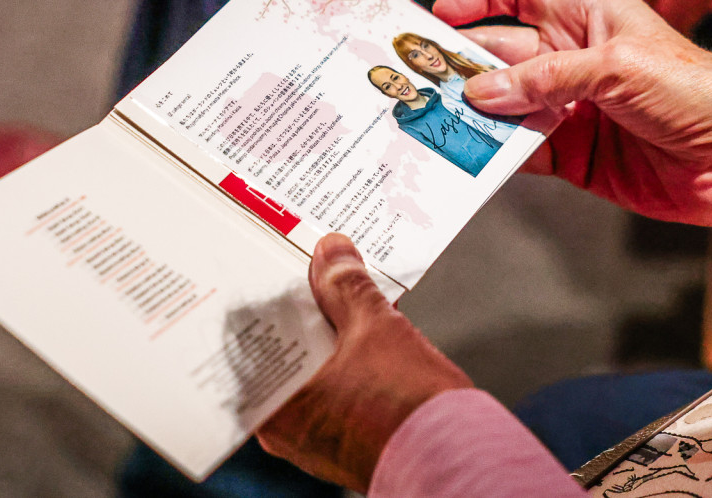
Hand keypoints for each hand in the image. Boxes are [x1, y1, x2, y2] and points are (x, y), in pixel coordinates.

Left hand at [256, 234, 471, 492]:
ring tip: (346, 299)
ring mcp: (318, 439)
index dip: (267, 302)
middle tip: (315, 277)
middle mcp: (287, 431)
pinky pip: (336, 391)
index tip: (278, 271)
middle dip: (302, 315)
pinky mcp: (348, 441)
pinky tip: (366, 336)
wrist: (457, 459)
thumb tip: (331, 253)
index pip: (253, 342)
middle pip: (284, 354)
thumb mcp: (375, 327)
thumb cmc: (410, 411)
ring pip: (312, 372)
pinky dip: (346, 363)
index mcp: (275, 408)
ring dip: (328, 337)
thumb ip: (346, 285)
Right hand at [434, 0, 711, 240]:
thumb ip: (546, 78)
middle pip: (496, 52)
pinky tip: (471, 155)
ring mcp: (565, 106)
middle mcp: (568, 58)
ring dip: (470, 112)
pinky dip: (493, 153)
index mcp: (585, 15)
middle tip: (420, 79)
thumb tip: (481, 92)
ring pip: (500, 104)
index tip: (437, 14)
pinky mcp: (568, 152)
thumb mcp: (619, 67)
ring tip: (434, 120)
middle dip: (458, 63)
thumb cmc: (697, 91)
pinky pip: (518, 150)